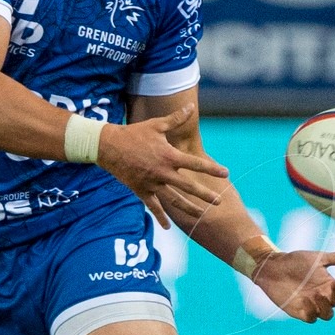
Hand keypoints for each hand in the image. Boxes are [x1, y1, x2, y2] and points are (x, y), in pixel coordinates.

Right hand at [96, 106, 228, 228]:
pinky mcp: (141, 191)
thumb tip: (190, 106)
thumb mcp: (156, 125)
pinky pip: (153, 207)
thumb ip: (176, 119)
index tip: (226, 173)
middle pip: (189, 187)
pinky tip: (168, 227)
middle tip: (219, 202)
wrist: (108, 146)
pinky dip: (160, 217)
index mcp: (169, 156)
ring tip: (202, 215)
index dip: (212, 168)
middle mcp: (163, 172)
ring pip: (174, 200)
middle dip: (206, 195)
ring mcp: (152, 183)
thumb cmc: (134, 134)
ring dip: (189, 208)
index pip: (196, 163)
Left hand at [251, 247, 334, 322]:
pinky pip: (310, 318)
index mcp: (330, 285)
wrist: (273, 266)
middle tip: (333, 283)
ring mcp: (311, 305)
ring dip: (325, 306)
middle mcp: (323, 297)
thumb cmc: (295, 261)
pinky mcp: (298, 311)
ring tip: (317, 294)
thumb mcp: (318, 258)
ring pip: (327, 315)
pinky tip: (305, 300)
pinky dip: (311, 311)